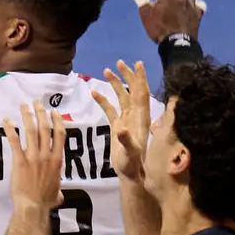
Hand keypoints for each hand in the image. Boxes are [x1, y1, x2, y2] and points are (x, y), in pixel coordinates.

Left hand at [2, 102, 65, 209]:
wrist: (33, 206)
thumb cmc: (45, 202)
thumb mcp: (57, 194)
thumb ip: (59, 190)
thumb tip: (59, 194)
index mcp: (57, 160)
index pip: (60, 135)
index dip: (57, 121)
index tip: (54, 112)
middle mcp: (47, 155)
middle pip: (45, 128)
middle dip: (41, 113)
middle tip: (37, 103)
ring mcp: (33, 157)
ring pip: (31, 131)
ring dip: (27, 116)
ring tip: (23, 105)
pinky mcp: (20, 161)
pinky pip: (15, 141)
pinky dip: (10, 129)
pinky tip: (7, 120)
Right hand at [91, 60, 150, 181]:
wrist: (130, 173)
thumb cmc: (131, 164)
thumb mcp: (129, 153)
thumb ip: (125, 140)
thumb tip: (120, 128)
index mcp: (141, 118)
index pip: (141, 94)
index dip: (140, 79)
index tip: (137, 64)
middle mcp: (135, 116)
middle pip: (132, 91)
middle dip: (128, 76)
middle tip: (119, 62)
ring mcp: (126, 120)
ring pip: (122, 97)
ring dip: (116, 84)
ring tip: (107, 70)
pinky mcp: (117, 126)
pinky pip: (110, 109)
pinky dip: (103, 100)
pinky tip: (93, 92)